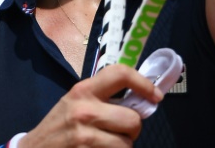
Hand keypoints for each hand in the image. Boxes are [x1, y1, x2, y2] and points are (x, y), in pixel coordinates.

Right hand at [20, 65, 161, 146]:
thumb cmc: (59, 127)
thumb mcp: (75, 104)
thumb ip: (102, 99)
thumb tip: (141, 100)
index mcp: (83, 91)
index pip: (119, 74)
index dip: (143, 82)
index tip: (155, 95)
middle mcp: (84, 111)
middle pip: (133, 119)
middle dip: (131, 130)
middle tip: (118, 132)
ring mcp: (85, 137)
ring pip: (128, 144)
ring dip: (122, 147)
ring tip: (105, 145)